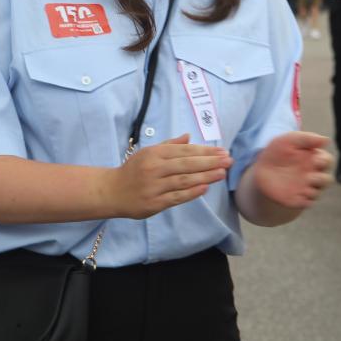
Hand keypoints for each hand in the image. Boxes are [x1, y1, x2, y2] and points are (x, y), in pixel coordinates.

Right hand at [108, 134, 231, 219]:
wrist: (111, 191)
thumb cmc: (133, 171)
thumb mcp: (147, 152)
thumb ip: (169, 145)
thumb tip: (189, 137)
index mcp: (154, 153)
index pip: (184, 151)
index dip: (205, 151)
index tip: (222, 151)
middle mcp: (154, 168)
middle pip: (187, 164)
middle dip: (210, 162)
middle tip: (229, 160)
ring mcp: (154, 186)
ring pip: (184, 180)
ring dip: (206, 176)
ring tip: (222, 173)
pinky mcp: (154, 203)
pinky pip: (177, 197)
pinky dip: (192, 192)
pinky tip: (205, 187)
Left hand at [251, 132, 331, 207]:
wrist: (260, 168)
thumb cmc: (277, 152)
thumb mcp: (288, 140)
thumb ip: (306, 138)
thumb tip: (326, 140)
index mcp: (314, 160)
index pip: (328, 161)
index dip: (325, 161)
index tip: (315, 159)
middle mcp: (313, 175)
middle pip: (327, 180)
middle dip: (322, 179)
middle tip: (310, 176)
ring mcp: (306, 188)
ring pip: (318, 192)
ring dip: (313, 190)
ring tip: (301, 185)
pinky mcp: (298, 199)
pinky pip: (307, 203)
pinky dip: (305, 200)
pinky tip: (297, 195)